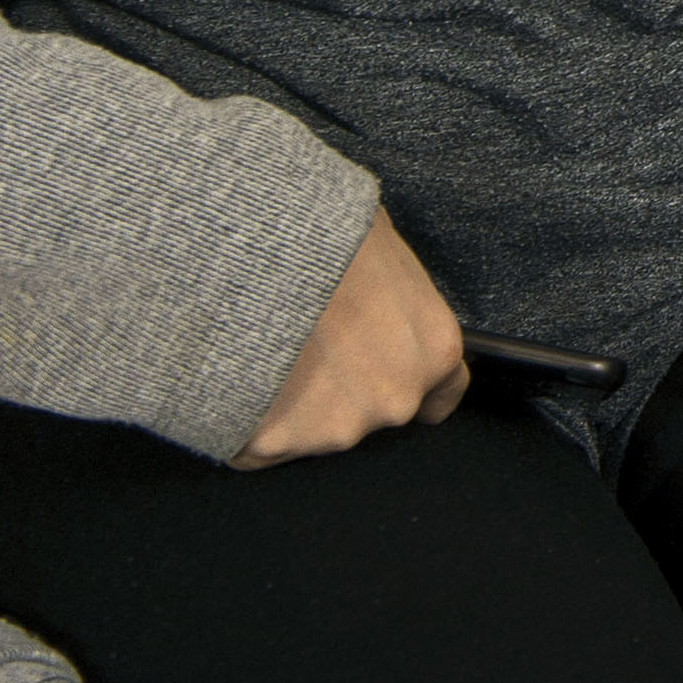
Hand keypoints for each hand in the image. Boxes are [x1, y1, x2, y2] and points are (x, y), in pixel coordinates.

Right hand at [235, 206, 466, 467]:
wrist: (257, 256)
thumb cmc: (329, 237)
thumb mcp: (387, 255)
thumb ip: (398, 302)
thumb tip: (383, 296)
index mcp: (435, 352)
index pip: (441, 396)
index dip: (409, 382)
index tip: (385, 373)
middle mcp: (394, 401)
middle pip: (372, 411)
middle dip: (344, 388)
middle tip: (309, 346)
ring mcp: (335, 429)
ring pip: (314, 429)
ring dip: (294, 405)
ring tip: (269, 351)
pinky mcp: (273, 444)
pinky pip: (258, 442)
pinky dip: (247, 419)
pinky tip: (241, 374)